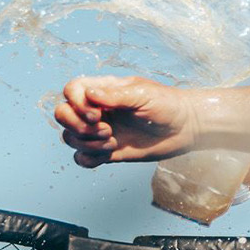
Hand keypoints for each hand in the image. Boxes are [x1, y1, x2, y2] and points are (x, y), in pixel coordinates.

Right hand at [55, 76, 199, 166]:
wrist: (186, 128)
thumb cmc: (168, 105)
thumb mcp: (143, 95)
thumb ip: (116, 96)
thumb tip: (89, 95)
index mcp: (104, 91)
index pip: (71, 90)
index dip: (75, 103)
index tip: (97, 114)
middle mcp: (98, 110)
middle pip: (62, 114)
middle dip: (75, 125)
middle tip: (104, 130)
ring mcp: (101, 131)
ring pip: (70, 137)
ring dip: (86, 142)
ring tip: (112, 142)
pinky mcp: (108, 151)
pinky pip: (82, 158)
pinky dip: (88, 159)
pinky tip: (109, 153)